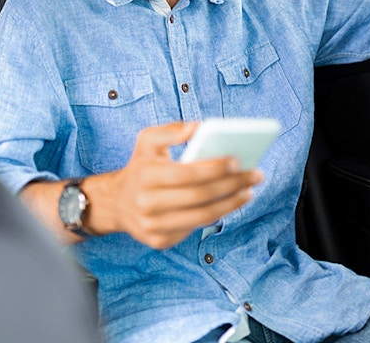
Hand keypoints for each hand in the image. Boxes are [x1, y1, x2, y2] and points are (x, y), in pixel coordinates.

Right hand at [85, 121, 262, 249]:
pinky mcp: (160, 241)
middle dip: (232, 186)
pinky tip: (231, 202)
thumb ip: (172, 129)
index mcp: (145, 176)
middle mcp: (147, 204)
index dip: (214, 168)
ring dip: (231, 204)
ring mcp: (153, 226)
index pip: (186, 174)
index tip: (237, 161)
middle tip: (255, 175)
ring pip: (202, 217)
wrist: (115, 203)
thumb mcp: (147, 140)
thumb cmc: (140, 167)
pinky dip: (216, 215)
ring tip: (248, 191)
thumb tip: (198, 127)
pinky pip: (195, 228)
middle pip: (200, 197)